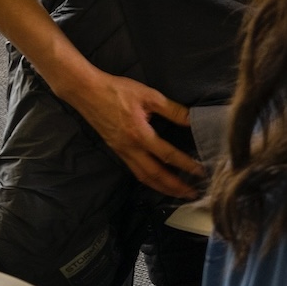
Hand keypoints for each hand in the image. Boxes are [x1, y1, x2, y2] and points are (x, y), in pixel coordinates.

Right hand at [56, 66, 201, 198]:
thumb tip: (194, 120)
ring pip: (142, 176)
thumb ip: (174, 110)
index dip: (185, 165)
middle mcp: (129, 148)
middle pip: (154, 175)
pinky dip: (148, 178)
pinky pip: (134, 170)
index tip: (201, 172)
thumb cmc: (117, 90)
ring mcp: (121, 151)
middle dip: (174, 187)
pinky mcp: (116, 149)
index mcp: (139, 135)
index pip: (167, 155)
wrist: (86, 91)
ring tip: (177, 192)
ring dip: (161, 187)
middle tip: (192, 195)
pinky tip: (157, 179)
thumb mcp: (150, 96)